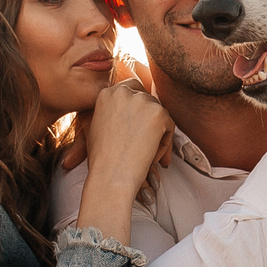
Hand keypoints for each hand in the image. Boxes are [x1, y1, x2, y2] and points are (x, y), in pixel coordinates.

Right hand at [80, 77, 172, 199]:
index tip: (140, 126)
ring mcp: (141, 101)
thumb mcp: (97, 128)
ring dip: (157, 134)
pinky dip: (164, 143)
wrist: (110, 177)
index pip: (131, 89)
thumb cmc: (102, 160)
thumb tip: (129, 114)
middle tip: (147, 144)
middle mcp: (123, 92)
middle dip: (150, 120)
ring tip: (146, 156)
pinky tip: (152, 158)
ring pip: (159, 113)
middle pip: (148, 99)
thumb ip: (111, 114)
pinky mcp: (158, 113)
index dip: (139, 108)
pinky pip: (169, 125)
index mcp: (106, 94)